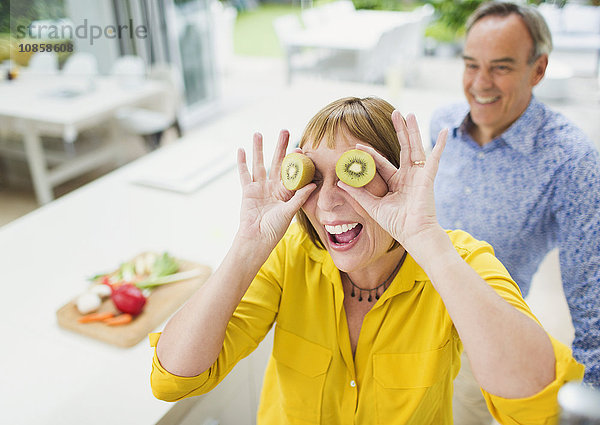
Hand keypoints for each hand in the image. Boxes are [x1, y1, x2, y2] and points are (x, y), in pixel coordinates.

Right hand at [236, 130, 315, 250]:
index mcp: (286, 192)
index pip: (292, 172)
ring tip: (258, 133)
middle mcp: (273, 187)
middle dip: (280, 147)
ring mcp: (259, 188)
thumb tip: (314, 185)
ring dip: (258, 149)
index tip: (300, 148)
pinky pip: (244, 174)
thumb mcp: (289, 212)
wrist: (257, 238)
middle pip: (277, 162)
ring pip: (259, 164)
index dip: (295, 160)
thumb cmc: (275, 229)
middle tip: (284, 131)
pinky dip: (242, 162)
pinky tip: (241, 150)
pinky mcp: (247, 191)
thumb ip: (299, 198)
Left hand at [338, 112, 447, 252]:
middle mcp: (408, 176)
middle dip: (398, 130)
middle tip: (394, 112)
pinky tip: (445, 131)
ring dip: (412, 130)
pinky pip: (434, 158)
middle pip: (402, 148)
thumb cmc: (397, 224)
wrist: (413, 234)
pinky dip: (440, 144)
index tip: (357, 145)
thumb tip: (340, 182)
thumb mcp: (373, 206)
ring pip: (415, 147)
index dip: (370, 153)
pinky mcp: (428, 178)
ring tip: (409, 114)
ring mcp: (419, 175)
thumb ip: (358, 193)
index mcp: (396, 182)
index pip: (382, 162)